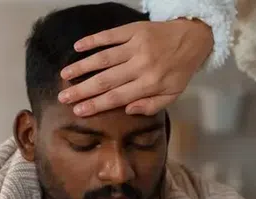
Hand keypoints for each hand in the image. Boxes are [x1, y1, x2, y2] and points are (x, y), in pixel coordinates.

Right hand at [58, 19, 212, 116]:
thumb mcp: (172, 95)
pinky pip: (110, 35)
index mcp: (150, 84)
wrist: (193, 39)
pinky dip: (93, 40)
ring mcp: (136, 46)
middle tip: (63, 97)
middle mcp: (141, 66)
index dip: (96, 105)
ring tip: (64, 75)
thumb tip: (128, 110)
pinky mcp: (134, 30)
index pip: (117, 97)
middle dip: (82, 90)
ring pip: (104, 58)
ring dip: (82, 66)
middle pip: (106, 80)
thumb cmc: (180, 71)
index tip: (78, 111)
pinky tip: (77, 47)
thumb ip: (151, 106)